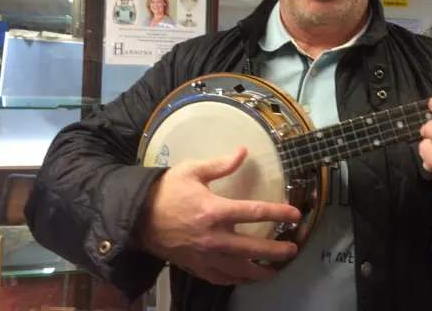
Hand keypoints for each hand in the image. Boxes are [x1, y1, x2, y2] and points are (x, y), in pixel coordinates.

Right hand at [138, 148, 300, 284]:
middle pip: (252, 248)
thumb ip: (221, 164)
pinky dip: (235, 279)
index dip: (278, 213)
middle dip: (275, 251)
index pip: (255, 213)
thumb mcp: (192, 170)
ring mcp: (204, 255)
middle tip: (292, 249)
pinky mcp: (195, 266)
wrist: (136, 217)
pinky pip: (220, 278)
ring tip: (275, 271)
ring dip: (259, 271)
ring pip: (238, 269)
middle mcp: (213, 237)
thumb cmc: (166, 191)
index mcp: (215, 210)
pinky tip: (245, 277)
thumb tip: (244, 151)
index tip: (295, 214)